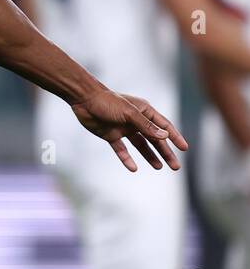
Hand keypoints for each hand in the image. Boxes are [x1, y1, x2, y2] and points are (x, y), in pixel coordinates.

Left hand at [70, 89, 188, 171]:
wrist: (84, 100)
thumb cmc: (108, 102)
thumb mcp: (129, 114)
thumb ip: (146, 126)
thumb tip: (165, 137)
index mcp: (144, 111)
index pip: (164, 126)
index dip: (175, 137)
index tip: (185, 148)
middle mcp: (136, 121)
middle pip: (154, 139)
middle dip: (165, 152)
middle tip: (175, 166)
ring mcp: (124, 129)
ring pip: (141, 145)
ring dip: (150, 156)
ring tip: (159, 167)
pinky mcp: (111, 136)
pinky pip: (122, 150)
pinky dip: (127, 159)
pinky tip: (134, 168)